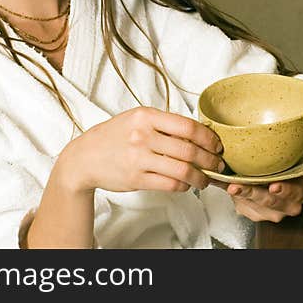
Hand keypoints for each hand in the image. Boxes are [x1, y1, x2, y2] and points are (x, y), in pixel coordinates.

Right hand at [55, 106, 223, 194]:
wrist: (85, 157)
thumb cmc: (115, 136)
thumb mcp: (137, 119)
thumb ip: (164, 123)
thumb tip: (199, 131)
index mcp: (146, 116)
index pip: (187, 126)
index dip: (208, 137)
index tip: (217, 145)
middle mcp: (143, 136)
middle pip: (189, 150)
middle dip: (210, 160)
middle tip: (218, 164)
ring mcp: (139, 158)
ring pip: (182, 170)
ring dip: (200, 177)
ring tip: (206, 179)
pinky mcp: (136, 178)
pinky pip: (170, 184)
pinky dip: (183, 186)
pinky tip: (186, 185)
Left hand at [211, 140, 302, 221]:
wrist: (274, 183)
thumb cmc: (291, 171)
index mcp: (300, 191)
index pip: (295, 193)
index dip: (285, 191)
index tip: (275, 185)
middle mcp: (285, 204)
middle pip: (269, 201)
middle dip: (255, 194)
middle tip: (241, 186)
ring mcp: (267, 210)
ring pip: (253, 205)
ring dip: (240, 196)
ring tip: (230, 186)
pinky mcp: (251, 211)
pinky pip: (241, 205)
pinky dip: (232, 195)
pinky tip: (225, 184)